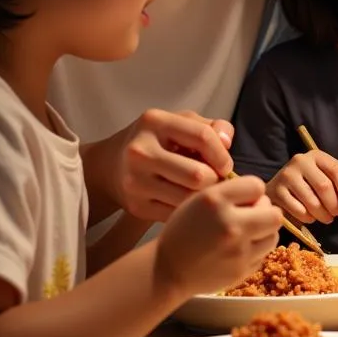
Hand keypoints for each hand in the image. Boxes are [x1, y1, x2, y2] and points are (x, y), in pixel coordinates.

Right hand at [108, 110, 234, 222]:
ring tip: (203, 191)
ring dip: (204, 197)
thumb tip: (227, 142)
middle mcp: (141, 151)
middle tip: (214, 180)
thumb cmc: (157, 141)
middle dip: (214, 180)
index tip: (226, 165)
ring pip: (189, 198)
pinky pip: (178, 214)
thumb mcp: (180, 123)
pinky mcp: (136, 206)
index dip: (222, 154)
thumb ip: (210, 126)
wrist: (110, 166)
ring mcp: (136, 181)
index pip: (203, 137)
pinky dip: (188, 211)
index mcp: (155, 122)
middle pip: (198, 175)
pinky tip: (187, 203)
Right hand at [155, 175, 282, 297]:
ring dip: (264, 231)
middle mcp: (229, 224)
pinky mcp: (241, 270)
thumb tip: (259, 192)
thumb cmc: (183, 231)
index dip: (252, 191)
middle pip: (274, 213)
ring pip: (274, 235)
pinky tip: (239, 249)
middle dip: (265, 211)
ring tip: (248, 232)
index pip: (257, 186)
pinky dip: (255, 250)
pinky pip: (263, 254)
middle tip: (253, 214)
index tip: (244, 198)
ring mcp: (237, 250)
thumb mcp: (198, 200)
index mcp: (215, 201)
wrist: (167, 270)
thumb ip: (229, 192)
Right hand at [267, 150, 337, 224]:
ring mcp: (286, 176)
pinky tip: (310, 217)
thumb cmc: (307, 185)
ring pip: (312, 201)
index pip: (336, 169)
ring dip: (324, 215)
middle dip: (336, 205)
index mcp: (316, 156)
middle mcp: (300, 161)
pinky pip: (299, 211)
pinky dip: (309, 218)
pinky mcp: (276, 192)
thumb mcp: (326, 179)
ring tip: (327, 218)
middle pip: (324, 186)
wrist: (278, 190)